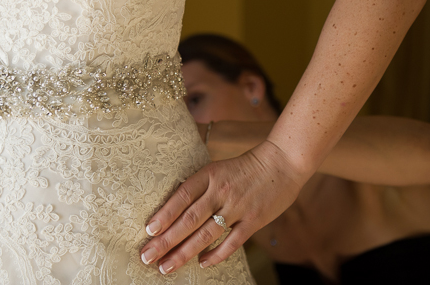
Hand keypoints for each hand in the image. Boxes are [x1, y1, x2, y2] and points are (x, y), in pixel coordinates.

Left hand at [139, 140, 303, 272]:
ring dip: (184, 253)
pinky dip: (216, 255)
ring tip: (165, 267)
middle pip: (189, 220)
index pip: (181, 196)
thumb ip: (198, 186)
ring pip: (206, 234)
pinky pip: (232, 242)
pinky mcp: (253, 221)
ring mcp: (237, 207)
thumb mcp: (217, 168)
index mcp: (209, 175)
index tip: (148, 230)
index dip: (164, 214)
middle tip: (147, 256)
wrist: (282, 163)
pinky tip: (202, 264)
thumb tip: (171, 208)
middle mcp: (220, 191)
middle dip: (166, 240)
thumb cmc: (244, 167)